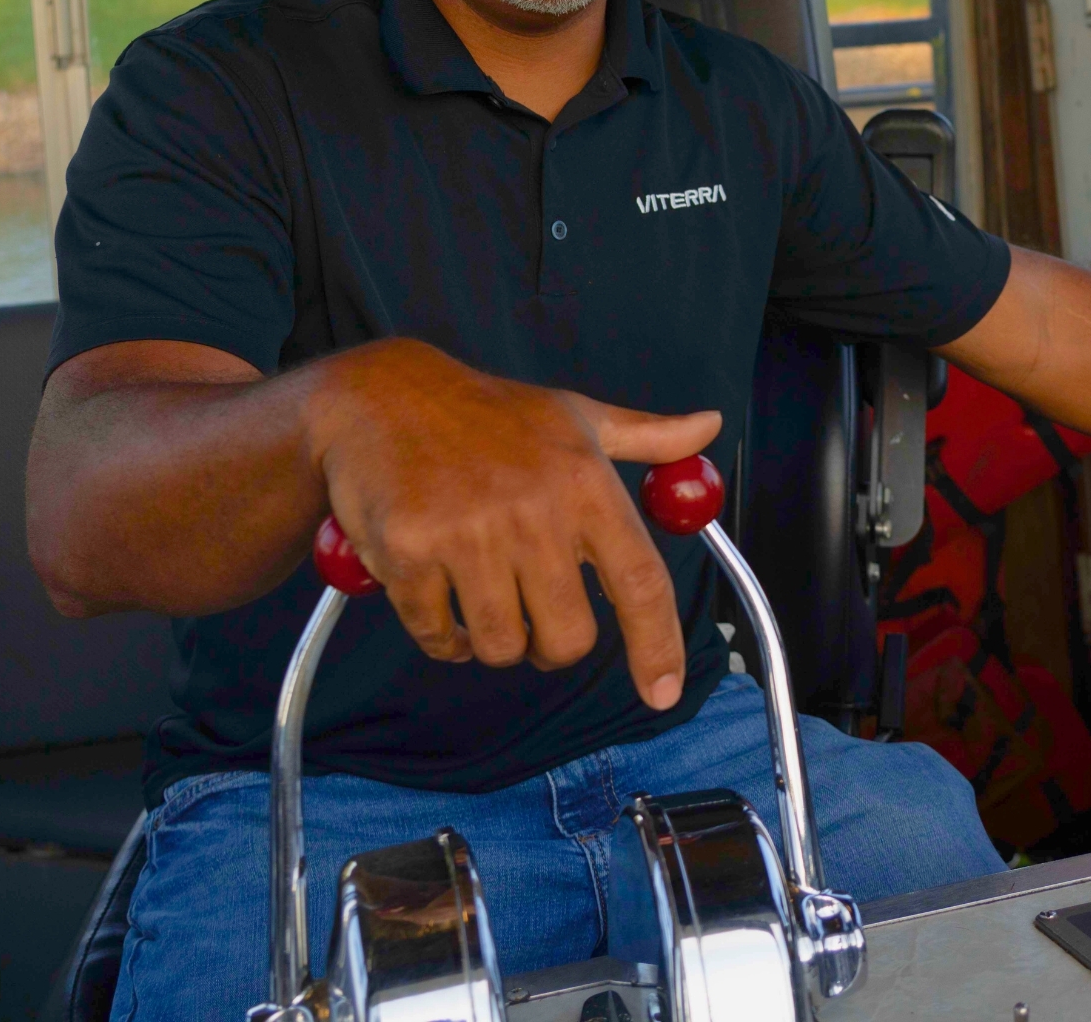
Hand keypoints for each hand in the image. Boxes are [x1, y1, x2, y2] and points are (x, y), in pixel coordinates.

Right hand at [302, 340, 721, 708]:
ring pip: (501, 646)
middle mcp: (534, 511)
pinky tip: (436, 587)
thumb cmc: (489, 414)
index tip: (662, 692)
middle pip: (568, 639)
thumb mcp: (575, 414)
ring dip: (491, 638)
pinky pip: (438, 636)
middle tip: (532, 612)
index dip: (657, 646)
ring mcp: (469, 534)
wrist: (381, 396)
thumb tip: (708, 426)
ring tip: (479, 589)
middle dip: (550, 644)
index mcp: (586, 482)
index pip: (641, 582)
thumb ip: (646, 435)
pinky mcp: (411, 553)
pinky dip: (441, 632)